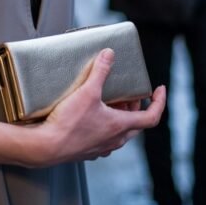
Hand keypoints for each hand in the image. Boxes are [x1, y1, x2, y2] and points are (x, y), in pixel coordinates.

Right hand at [35, 49, 165, 165]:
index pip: (151, 116)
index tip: (159, 90)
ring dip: (120, 116)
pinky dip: (105, 124)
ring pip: (120, 131)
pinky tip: (92, 115)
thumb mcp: (87, 92)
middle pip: (136, 123)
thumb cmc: (68, 123)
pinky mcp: (88, 150)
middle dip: (136, 106)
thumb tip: (109, 54)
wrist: (46, 147)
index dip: (159, 102)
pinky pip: (104, 137)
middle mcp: (115, 140)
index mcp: (121, 126)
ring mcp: (102, 147)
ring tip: (110, 101)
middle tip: (130, 92)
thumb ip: (100, 71)